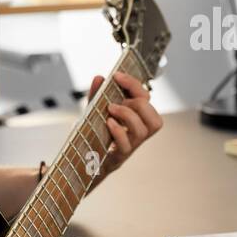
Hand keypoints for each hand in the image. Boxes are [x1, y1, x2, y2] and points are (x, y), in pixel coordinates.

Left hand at [86, 70, 162, 188]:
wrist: (80, 160)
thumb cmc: (92, 133)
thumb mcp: (94, 110)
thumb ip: (96, 94)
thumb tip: (99, 78)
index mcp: (135, 119)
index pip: (146, 100)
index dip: (134, 85)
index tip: (117, 76)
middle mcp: (137, 134)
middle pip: (155, 120)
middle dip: (138, 103)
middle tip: (118, 100)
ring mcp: (130, 146)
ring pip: (145, 131)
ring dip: (129, 115)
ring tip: (111, 108)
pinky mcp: (118, 157)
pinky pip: (126, 146)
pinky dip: (119, 131)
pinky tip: (108, 122)